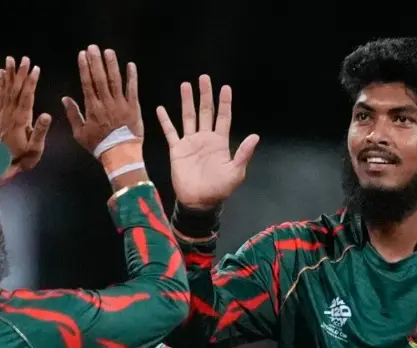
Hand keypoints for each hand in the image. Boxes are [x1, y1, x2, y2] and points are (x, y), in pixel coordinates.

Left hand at [0, 55, 52, 179]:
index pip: (27, 97)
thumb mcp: (35, 148)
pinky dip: (0, 84)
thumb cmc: (22, 158)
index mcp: (21, 120)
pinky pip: (0, 96)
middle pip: (16, 89)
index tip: (35, 68)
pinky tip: (1, 74)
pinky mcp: (0, 115)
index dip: (30, 82)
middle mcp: (10, 113)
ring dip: (9, 74)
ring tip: (10, 59)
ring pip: (6, 90)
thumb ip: (40, 131)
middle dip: (20, 73)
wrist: (1, 165)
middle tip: (24, 58)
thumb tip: (47, 114)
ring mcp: (3, 113)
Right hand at [62, 45, 142, 154]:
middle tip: (93, 47)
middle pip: (100, 78)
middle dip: (96, 61)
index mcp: (92, 108)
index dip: (85, 68)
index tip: (82, 55)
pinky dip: (132, 77)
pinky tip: (130, 65)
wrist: (121, 155)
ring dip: (112, 65)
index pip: (87, 83)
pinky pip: (132, 89)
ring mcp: (121, 104)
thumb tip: (65, 99)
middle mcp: (106, 103)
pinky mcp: (134, 107)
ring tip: (108, 51)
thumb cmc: (100, 146)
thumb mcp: (80, 134)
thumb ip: (73, 115)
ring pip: (116, 81)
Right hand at [156, 75, 259, 210]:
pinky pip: (170, 132)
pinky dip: (165, 121)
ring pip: (188, 117)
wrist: (199, 201)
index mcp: (220, 142)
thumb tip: (255, 136)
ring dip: (187, 101)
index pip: (223, 118)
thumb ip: (244, 154)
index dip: (224, 103)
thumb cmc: (219, 188)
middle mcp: (205, 138)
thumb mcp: (236, 172)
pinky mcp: (177, 149)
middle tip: (204, 78)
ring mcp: (190, 142)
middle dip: (205, 95)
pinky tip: (161, 108)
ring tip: (186, 85)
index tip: (225, 88)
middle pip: (205, 112)